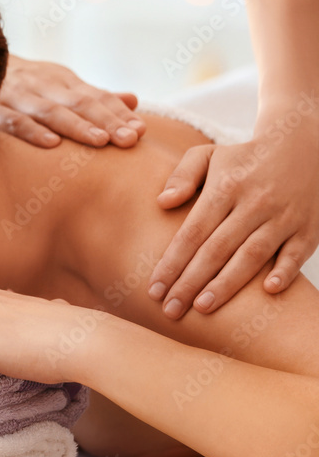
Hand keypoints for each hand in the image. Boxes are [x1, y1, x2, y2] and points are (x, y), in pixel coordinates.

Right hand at [0, 54, 146, 147]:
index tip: (141, 131)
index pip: (97, 96)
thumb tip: (134, 101)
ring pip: (51, 111)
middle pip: (80, 102)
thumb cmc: (26, 85)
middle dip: (107, 121)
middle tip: (130, 139)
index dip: (118, 113)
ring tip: (100, 142)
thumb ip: (94, 96)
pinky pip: (14, 120)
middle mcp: (43, 84)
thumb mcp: (60, 86)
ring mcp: (18, 96)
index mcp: (62, 80)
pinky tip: (51, 144)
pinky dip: (32, 131)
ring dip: (77, 126)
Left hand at [148, 118, 318, 318]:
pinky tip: (267, 292)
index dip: (172, 262)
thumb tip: (163, 202)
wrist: (303, 147)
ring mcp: (284, 217)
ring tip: (202, 308)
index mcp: (225, 188)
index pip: (192, 232)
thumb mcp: (209, 155)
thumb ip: (183, 176)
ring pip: (252, 255)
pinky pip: (296, 254)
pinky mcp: (309, 229)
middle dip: (191, 282)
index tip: (153, 288)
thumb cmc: (243, 160)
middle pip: (217, 249)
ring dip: (227, 284)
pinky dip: (284, 272)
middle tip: (170, 309)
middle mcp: (254, 203)